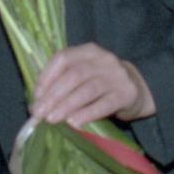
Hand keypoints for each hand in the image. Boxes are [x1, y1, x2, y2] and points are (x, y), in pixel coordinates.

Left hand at [30, 42, 154, 127]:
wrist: (137, 89)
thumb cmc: (102, 83)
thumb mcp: (84, 75)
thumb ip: (63, 82)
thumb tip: (36, 104)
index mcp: (88, 51)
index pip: (63, 58)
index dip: (46, 77)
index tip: (36, 97)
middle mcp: (103, 59)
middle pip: (74, 75)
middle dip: (53, 95)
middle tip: (40, 113)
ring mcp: (117, 76)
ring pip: (87, 90)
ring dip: (67, 105)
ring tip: (52, 119)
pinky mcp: (126, 94)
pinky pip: (104, 104)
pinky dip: (87, 114)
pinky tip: (74, 123)